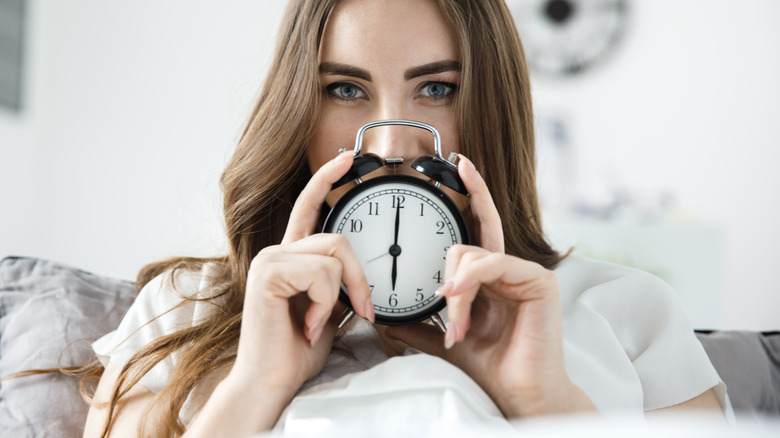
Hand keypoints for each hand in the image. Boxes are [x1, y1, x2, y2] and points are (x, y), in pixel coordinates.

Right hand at [229, 151, 374, 405]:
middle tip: (363, 310)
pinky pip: (322, 274)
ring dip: (341, 295)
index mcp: (291, 257)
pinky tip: (307, 324)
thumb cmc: (297, 351)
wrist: (273, 381)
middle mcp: (277, 253)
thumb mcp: (330, 309)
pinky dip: (326, 304)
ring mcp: (270, 260)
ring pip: (334, 255)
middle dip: (359, 278)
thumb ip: (340, 283)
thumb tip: (363, 274)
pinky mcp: (268, 273)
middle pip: (338, 239)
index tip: (346, 158)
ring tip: (319, 322)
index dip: (327, 179)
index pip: (309, 207)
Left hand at [386, 155, 594, 417]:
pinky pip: (492, 265)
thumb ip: (422, 325)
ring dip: (455, 293)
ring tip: (455, 328)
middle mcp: (510, 269)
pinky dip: (468, 284)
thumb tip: (388, 318)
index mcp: (492, 278)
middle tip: (449, 314)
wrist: (520, 395)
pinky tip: (458, 303)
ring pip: (473, 255)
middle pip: (471, 240)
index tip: (460, 165)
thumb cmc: (492, 369)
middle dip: (449, 276)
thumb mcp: (446, 340)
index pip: (479, 228)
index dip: (472, 194)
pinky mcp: (540, 282)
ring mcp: (527, 273)